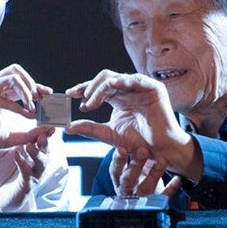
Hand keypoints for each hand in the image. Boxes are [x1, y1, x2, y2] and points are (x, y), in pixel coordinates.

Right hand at [0, 64, 53, 159]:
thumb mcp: (9, 137)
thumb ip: (27, 134)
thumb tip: (46, 130)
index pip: (20, 81)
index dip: (36, 86)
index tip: (48, 96)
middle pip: (17, 70)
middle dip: (32, 82)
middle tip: (42, 99)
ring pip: (13, 76)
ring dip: (27, 90)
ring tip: (35, 107)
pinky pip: (4, 95)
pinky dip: (18, 105)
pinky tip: (27, 114)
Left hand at [0, 134, 52, 211]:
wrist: (0, 194)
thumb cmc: (2, 172)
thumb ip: (1, 140)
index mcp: (31, 154)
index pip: (40, 142)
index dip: (45, 134)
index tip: (47, 126)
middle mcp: (35, 164)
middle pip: (45, 152)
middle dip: (45, 144)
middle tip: (42, 135)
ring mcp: (32, 175)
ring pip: (40, 165)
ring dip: (36, 154)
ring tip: (29, 146)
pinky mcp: (26, 186)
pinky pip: (27, 175)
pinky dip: (23, 165)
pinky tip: (18, 157)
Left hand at [65, 70, 201, 180]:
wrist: (158, 150)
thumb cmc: (138, 142)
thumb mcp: (108, 134)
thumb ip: (89, 129)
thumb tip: (68, 128)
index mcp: (118, 97)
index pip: (98, 87)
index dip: (83, 89)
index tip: (69, 94)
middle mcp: (128, 89)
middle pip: (104, 78)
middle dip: (90, 87)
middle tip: (81, 100)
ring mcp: (141, 87)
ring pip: (116, 77)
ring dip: (100, 88)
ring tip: (91, 102)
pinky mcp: (153, 88)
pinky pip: (135, 79)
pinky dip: (121, 82)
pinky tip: (110, 89)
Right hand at [110, 146, 181, 197]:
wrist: (146, 199)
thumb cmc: (137, 177)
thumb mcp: (131, 166)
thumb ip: (130, 153)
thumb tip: (123, 129)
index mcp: (120, 180)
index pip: (115, 171)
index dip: (118, 161)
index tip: (122, 148)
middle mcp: (128, 190)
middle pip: (127, 180)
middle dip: (135, 165)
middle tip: (143, 151)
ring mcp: (141, 198)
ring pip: (145, 188)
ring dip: (153, 174)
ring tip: (162, 161)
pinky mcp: (155, 203)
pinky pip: (163, 197)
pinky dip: (170, 188)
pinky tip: (177, 179)